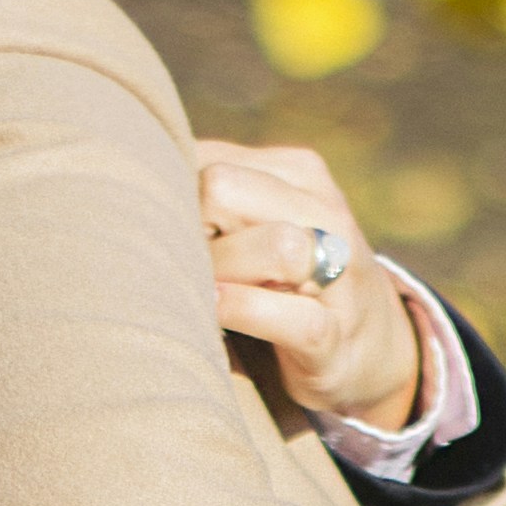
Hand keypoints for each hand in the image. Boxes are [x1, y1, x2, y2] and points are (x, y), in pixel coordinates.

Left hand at [192, 139, 425, 431]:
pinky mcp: (332, 335)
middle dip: (191, 228)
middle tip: (186, 264)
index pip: (205, 159)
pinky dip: (244, 312)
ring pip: (273, 246)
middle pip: (222, 188)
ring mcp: (338, 273)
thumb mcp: (258, 221)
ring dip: (218, 272)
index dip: (175, 199)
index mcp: (298, 172)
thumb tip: (137, 175)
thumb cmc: (283, 279)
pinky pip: (288, 317)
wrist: (368, 346)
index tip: (177, 234)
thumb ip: (213, 193)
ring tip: (205, 293)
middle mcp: (325, 211)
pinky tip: (216, 314)